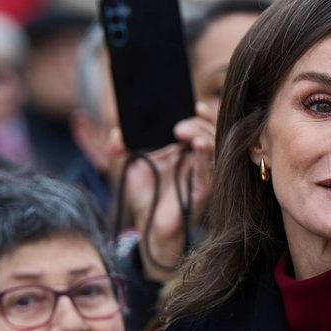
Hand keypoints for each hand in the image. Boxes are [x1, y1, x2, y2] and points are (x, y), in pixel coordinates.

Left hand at [111, 102, 216, 281]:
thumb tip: (116, 132)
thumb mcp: (130, 167)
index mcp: (184, 149)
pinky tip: (197, 145)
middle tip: (178, 127)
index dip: (200, 113)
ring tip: (184, 133)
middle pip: (209, 131)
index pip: (200, 124)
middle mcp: (197, 158)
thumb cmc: (146, 196)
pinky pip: (208, 170)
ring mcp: (202, 173)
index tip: (191, 103)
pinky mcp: (203, 190)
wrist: (149, 227)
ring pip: (214, 146)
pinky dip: (204, 156)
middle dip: (197, 123)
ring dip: (202, 134)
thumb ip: (121, 148)